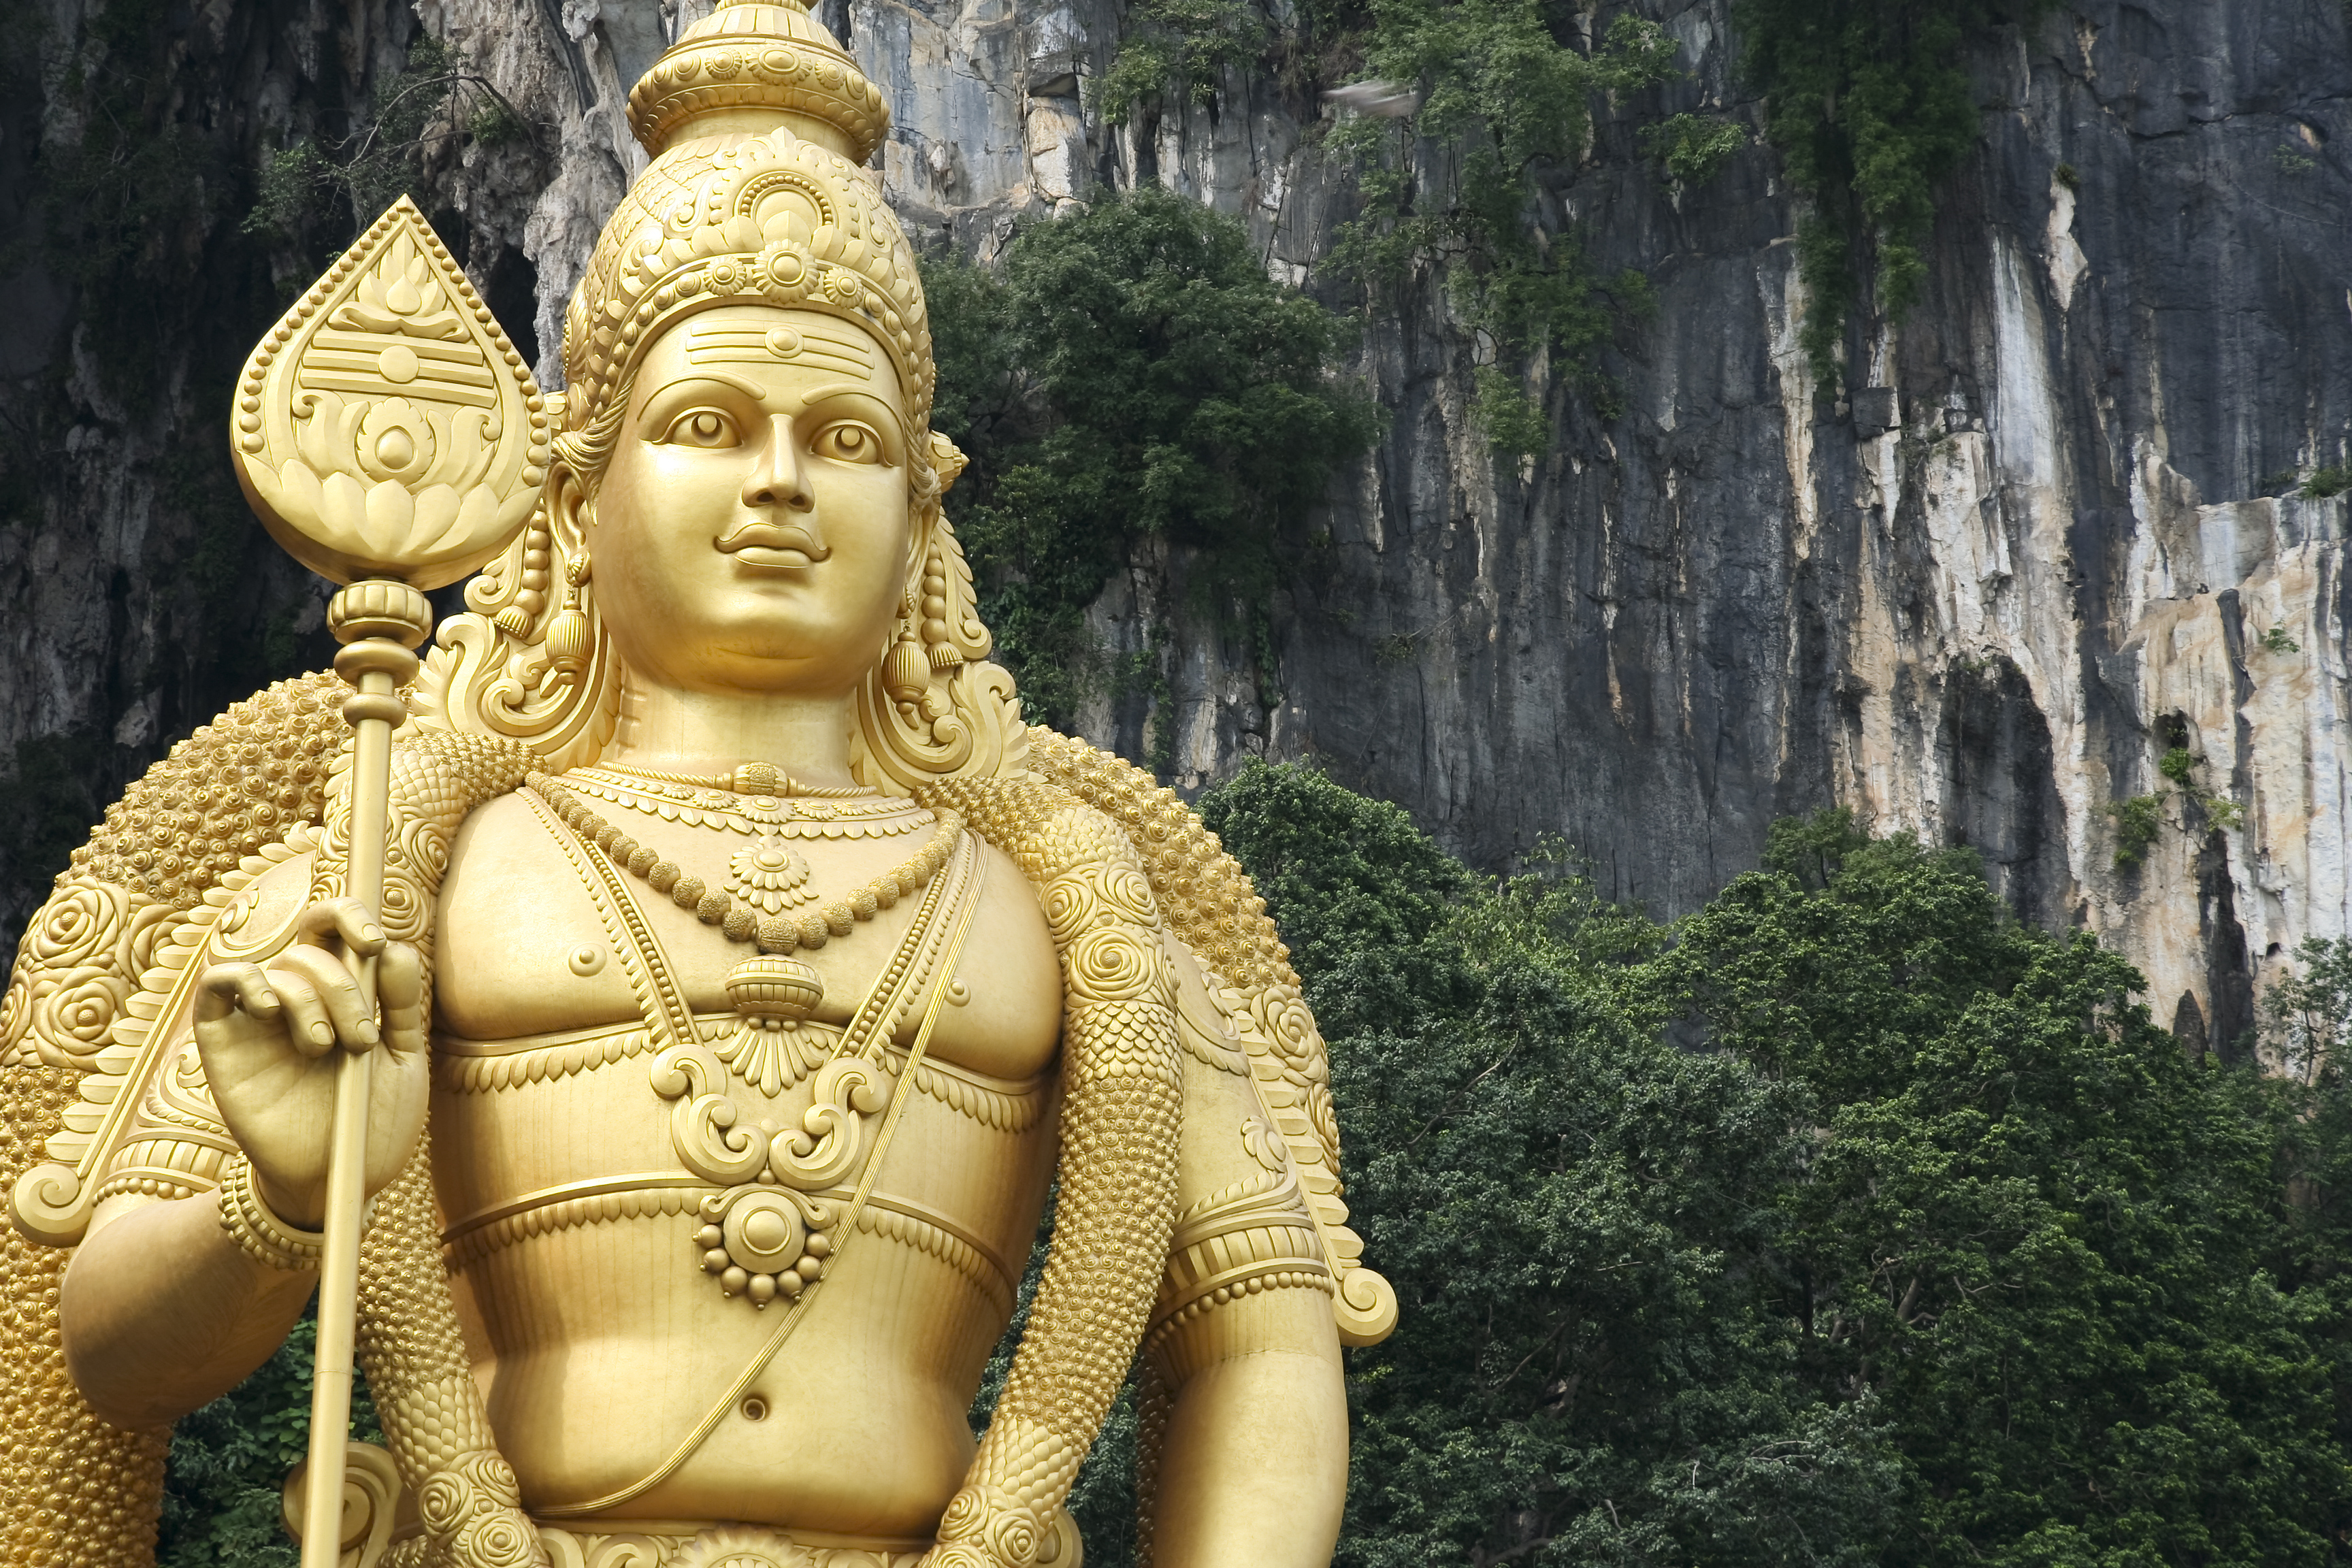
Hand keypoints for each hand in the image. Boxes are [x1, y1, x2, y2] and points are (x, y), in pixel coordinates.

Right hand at [194, 899, 428, 1230]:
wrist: (337, 1178)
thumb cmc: (371, 1120)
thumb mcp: (402, 1059)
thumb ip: (399, 1003)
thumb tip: (392, 947)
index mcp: (342, 994)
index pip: (332, 928)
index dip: (348, 916)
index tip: (374, 941)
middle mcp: (298, 999)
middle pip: (310, 951)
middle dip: (344, 988)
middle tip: (361, 1041)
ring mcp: (258, 1020)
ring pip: (274, 967)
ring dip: (308, 998)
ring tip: (325, 1048)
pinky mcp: (222, 1044)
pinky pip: (216, 985)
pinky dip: (244, 981)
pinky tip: (271, 1009)